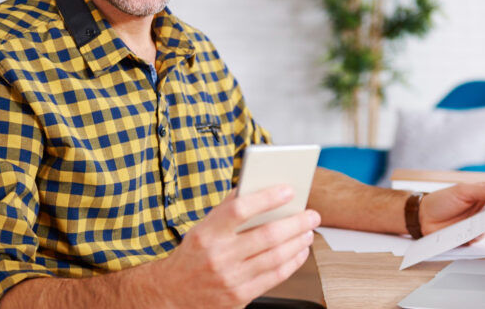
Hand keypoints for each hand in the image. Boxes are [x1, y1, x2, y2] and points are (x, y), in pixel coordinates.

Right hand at [151, 185, 320, 308]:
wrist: (173, 294)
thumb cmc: (194, 255)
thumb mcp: (203, 228)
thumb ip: (228, 209)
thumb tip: (258, 187)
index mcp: (207, 233)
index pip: (239, 209)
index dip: (266, 198)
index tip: (288, 190)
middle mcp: (218, 256)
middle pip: (266, 236)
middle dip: (296, 223)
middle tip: (312, 214)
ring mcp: (230, 279)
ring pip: (275, 257)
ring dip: (298, 242)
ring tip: (308, 231)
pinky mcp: (240, 296)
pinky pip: (275, 277)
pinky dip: (293, 262)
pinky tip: (299, 252)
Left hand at [419, 182, 484, 240]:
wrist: (423, 217)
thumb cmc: (441, 200)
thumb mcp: (463, 191)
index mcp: (482, 193)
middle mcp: (482, 207)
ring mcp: (477, 221)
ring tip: (484, 223)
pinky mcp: (471, 234)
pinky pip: (481, 237)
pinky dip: (478, 235)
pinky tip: (470, 232)